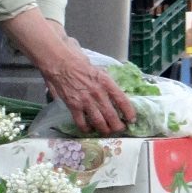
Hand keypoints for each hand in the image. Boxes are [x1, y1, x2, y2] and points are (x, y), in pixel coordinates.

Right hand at [2, 9, 135, 134]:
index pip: (123, 101)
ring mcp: (85, 101)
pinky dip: (86, 128)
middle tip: (119, 129)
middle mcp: (98, 93)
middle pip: (112, 116)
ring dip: (104, 129)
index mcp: (106, 82)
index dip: (129, 112)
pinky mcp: (73, 106)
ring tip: (106, 131)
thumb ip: (105, 83)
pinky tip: (88, 129)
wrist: (59, 61)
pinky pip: (81, 122)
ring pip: (99, 122)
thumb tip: (112, 93)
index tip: (132, 119)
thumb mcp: (98, 70)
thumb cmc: (78, 61)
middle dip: (118, 126)